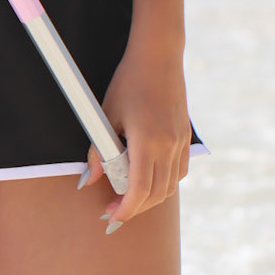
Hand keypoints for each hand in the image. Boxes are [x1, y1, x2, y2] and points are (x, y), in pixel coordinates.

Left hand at [82, 42, 192, 232]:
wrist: (159, 57)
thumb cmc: (128, 82)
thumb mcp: (106, 116)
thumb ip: (99, 152)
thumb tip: (88, 181)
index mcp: (148, 142)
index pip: (140, 190)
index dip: (125, 209)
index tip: (111, 217)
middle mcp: (169, 146)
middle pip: (157, 194)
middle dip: (134, 208)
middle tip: (113, 210)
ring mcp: (181, 142)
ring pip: (170, 186)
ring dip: (150, 198)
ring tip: (128, 197)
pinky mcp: (186, 137)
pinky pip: (179, 171)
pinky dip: (165, 183)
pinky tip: (149, 179)